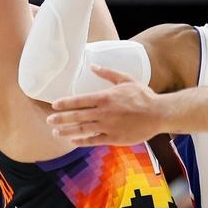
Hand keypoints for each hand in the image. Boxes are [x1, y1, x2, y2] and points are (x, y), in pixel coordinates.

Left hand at [47, 66, 163, 145]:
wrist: (158, 114)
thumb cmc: (143, 96)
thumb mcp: (127, 80)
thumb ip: (108, 73)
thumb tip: (93, 66)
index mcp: (106, 97)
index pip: (80, 100)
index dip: (65, 103)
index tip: (54, 105)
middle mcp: (104, 112)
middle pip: (77, 116)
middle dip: (61, 118)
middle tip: (49, 120)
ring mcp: (108, 126)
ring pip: (83, 129)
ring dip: (68, 131)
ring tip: (56, 132)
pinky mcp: (114, 138)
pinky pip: (94, 140)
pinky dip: (82, 141)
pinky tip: (73, 141)